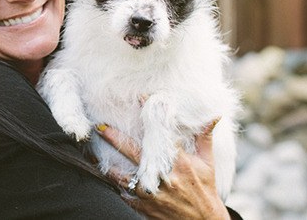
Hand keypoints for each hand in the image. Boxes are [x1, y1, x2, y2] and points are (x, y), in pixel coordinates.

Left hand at [97, 121, 229, 219]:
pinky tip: (102, 174)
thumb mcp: (208, 163)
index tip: (139, 99)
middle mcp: (164, 177)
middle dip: (115, 138)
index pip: (162, 133)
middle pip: (134, 153)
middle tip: (100, 126)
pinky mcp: (144, 207)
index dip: (151, 116)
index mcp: (180, 162)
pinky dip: (113, 185)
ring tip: (91, 152)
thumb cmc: (205, 190)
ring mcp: (152, 193)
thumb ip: (206, 138)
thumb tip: (214, 116)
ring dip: (108, 165)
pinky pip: (124, 194)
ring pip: (123, 176)